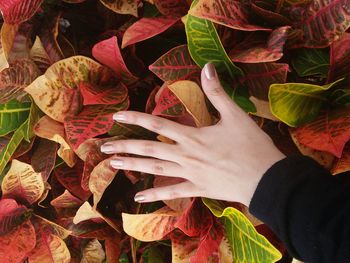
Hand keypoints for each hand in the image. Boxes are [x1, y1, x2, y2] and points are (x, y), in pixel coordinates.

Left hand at [101, 63, 285, 206]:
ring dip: (133, 166)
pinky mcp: (197, 189)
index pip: (157, 125)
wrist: (265, 179)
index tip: (116, 117)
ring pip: (155, 170)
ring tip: (113, 165)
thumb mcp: (236, 114)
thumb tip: (207, 66)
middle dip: (125, 146)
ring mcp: (189, 174)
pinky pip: (171, 193)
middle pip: (149, 149)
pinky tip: (137, 199)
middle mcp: (185, 155)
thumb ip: (217, 92)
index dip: (135, 118)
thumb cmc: (252, 146)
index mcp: (192, 136)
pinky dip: (154, 196)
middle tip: (103, 148)